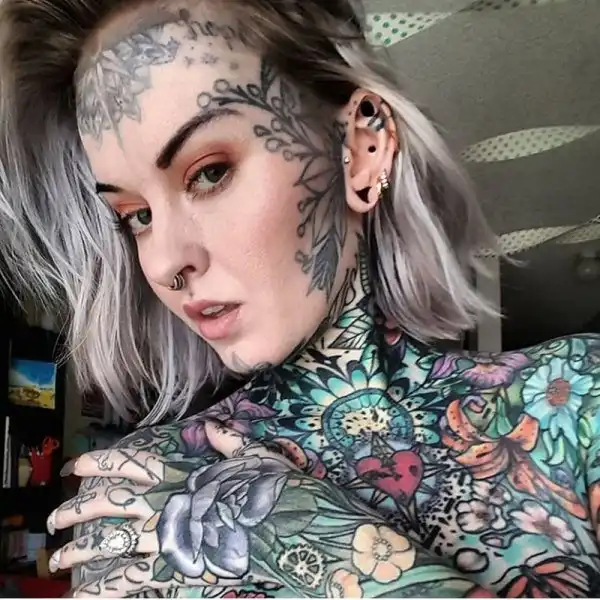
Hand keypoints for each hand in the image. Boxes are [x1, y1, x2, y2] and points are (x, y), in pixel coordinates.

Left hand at [49, 421, 489, 597]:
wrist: (320, 546)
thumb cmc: (299, 503)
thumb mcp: (271, 466)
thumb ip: (236, 449)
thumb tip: (208, 433)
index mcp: (203, 479)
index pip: (147, 466)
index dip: (111, 465)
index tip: (81, 466)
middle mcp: (191, 511)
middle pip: (127, 509)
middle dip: (87, 512)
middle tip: (56, 520)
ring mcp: (193, 548)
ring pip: (128, 550)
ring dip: (92, 554)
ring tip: (62, 562)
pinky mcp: (200, 578)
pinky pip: (150, 589)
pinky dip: (118, 593)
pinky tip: (95, 598)